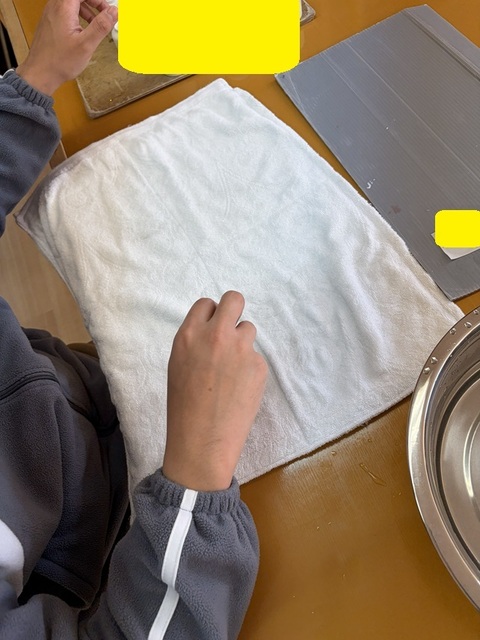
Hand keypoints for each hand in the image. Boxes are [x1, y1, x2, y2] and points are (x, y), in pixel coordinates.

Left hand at [16, 0, 116, 95]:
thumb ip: (101, 26)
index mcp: (64, 7)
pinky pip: (65, 10)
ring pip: (71, 2)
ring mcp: (50, 13)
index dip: (97, 0)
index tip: (107, 9)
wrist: (40, 73)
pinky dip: (77, 15)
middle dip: (93, 2)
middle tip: (105, 13)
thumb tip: (114, 12)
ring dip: (86, 8)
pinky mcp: (50, 22)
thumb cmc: (60, 61)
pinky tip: (83, 29)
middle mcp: (55, 6)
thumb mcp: (86, 45)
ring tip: (96, 22)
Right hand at [163, 291, 267, 490]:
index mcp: (189, 334)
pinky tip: (239, 389)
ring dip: (242, 343)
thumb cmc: (183, 406)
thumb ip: (195, 341)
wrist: (202, 440)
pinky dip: (249, 368)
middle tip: (231, 331)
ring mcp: (241, 349)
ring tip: (231, 371)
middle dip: (233, 310)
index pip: (207, 304)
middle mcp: (216, 335)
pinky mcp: (259, 366)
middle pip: (234, 299)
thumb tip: (212, 328)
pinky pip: (256, 356)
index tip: (211, 330)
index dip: (211, 316)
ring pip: (248, 329)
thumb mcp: (177, 365)